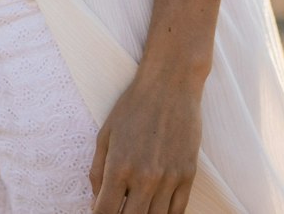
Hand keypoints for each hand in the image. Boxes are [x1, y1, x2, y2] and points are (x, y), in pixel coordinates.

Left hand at [89, 71, 201, 213]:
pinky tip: (156, 209)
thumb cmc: (134, 106)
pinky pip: (177, 212)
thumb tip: (95, 202)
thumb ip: (97, 171)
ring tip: (137, 206)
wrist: (170, 83)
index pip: (105, 213)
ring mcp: (169, 178)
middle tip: (119, 208)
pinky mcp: (188, 175)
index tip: (100, 213)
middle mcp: (144, 177)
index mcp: (119, 166)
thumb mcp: (105, 134)